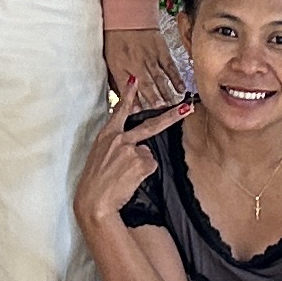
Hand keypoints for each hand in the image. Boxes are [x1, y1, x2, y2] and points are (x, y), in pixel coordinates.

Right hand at [80, 98, 189, 217]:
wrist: (93, 201)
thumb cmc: (94, 182)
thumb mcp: (99, 157)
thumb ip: (115, 146)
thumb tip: (135, 147)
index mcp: (106, 135)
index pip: (119, 110)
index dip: (128, 94)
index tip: (135, 79)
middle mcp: (119, 138)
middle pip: (151, 125)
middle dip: (172, 116)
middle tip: (188, 108)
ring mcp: (131, 149)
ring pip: (147, 155)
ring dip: (140, 167)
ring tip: (123, 177)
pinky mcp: (141, 162)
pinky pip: (150, 167)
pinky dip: (142, 175)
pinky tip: (129, 181)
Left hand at [105, 27, 182, 112]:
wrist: (127, 16)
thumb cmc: (117, 40)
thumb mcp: (110, 61)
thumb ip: (116, 81)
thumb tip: (123, 100)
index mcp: (120, 67)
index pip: (126, 88)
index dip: (133, 102)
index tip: (139, 114)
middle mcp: (136, 64)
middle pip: (146, 86)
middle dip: (154, 101)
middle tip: (161, 114)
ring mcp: (150, 58)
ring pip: (159, 79)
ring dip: (166, 94)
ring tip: (172, 108)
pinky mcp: (161, 51)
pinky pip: (170, 67)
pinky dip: (176, 78)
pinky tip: (181, 89)